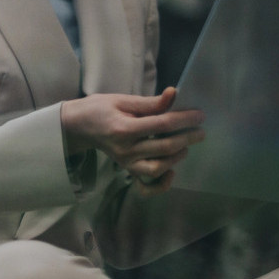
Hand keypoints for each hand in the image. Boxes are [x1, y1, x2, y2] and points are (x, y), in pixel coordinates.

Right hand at [61, 87, 205, 187]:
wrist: (77, 127)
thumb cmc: (98, 109)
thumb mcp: (121, 100)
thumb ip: (150, 102)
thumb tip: (174, 94)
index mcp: (123, 128)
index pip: (162, 124)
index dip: (185, 119)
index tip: (200, 114)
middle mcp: (125, 149)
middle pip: (165, 147)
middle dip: (188, 137)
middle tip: (201, 129)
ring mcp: (126, 162)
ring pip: (160, 166)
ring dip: (178, 155)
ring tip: (186, 144)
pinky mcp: (127, 169)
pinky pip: (148, 184)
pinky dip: (163, 183)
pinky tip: (172, 171)